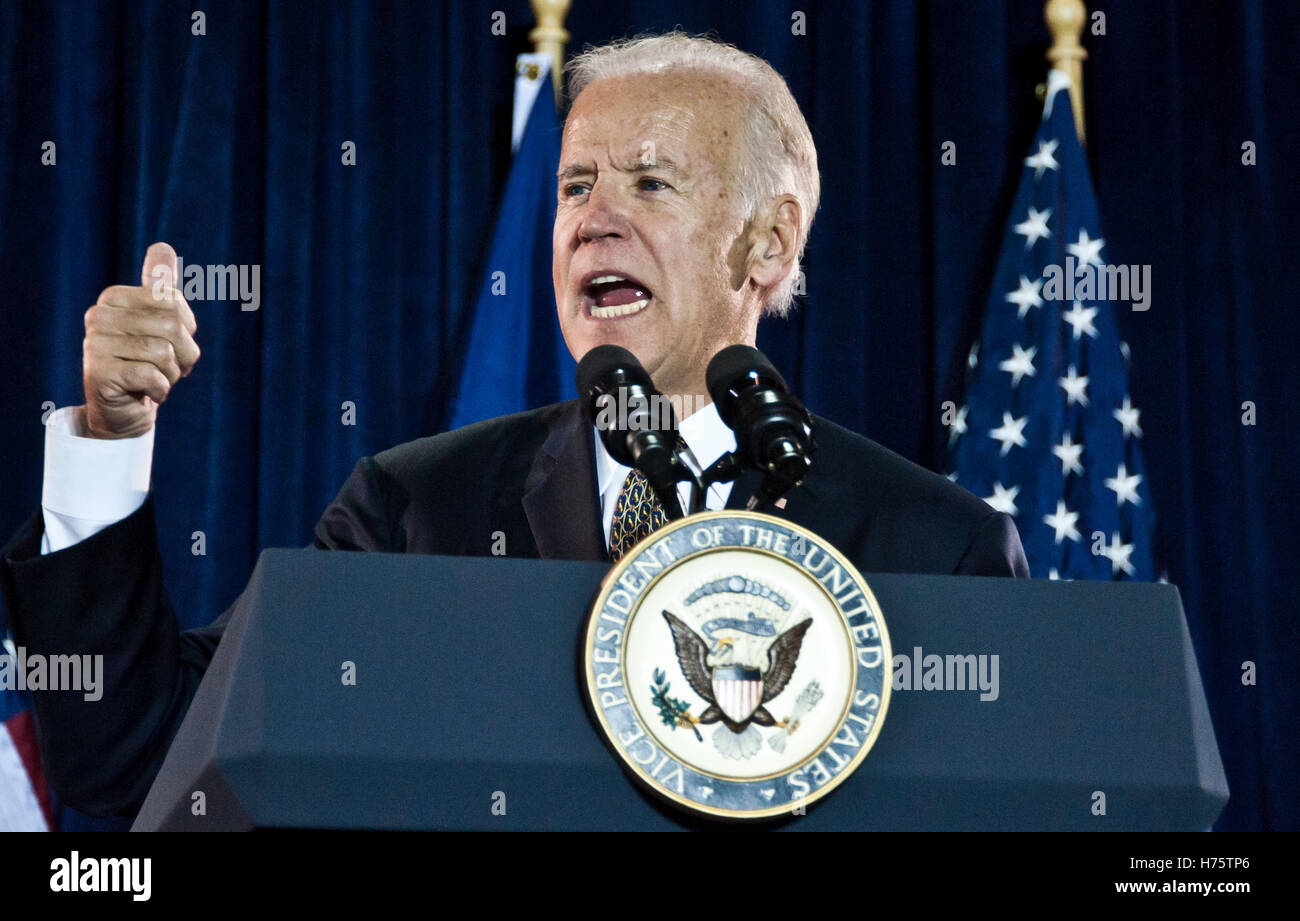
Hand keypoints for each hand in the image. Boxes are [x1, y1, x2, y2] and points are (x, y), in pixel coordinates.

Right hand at [82, 242, 199, 437]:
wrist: (123, 410)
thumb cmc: (146, 363)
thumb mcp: (158, 322)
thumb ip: (160, 285)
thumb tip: (162, 246)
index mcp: (114, 298)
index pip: (171, 300)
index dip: (185, 327)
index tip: (170, 343)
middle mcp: (98, 316)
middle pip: (171, 325)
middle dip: (183, 353)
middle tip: (167, 367)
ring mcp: (94, 344)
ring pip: (164, 352)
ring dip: (170, 374)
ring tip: (154, 379)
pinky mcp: (98, 374)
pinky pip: (152, 376)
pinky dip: (160, 390)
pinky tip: (144, 393)